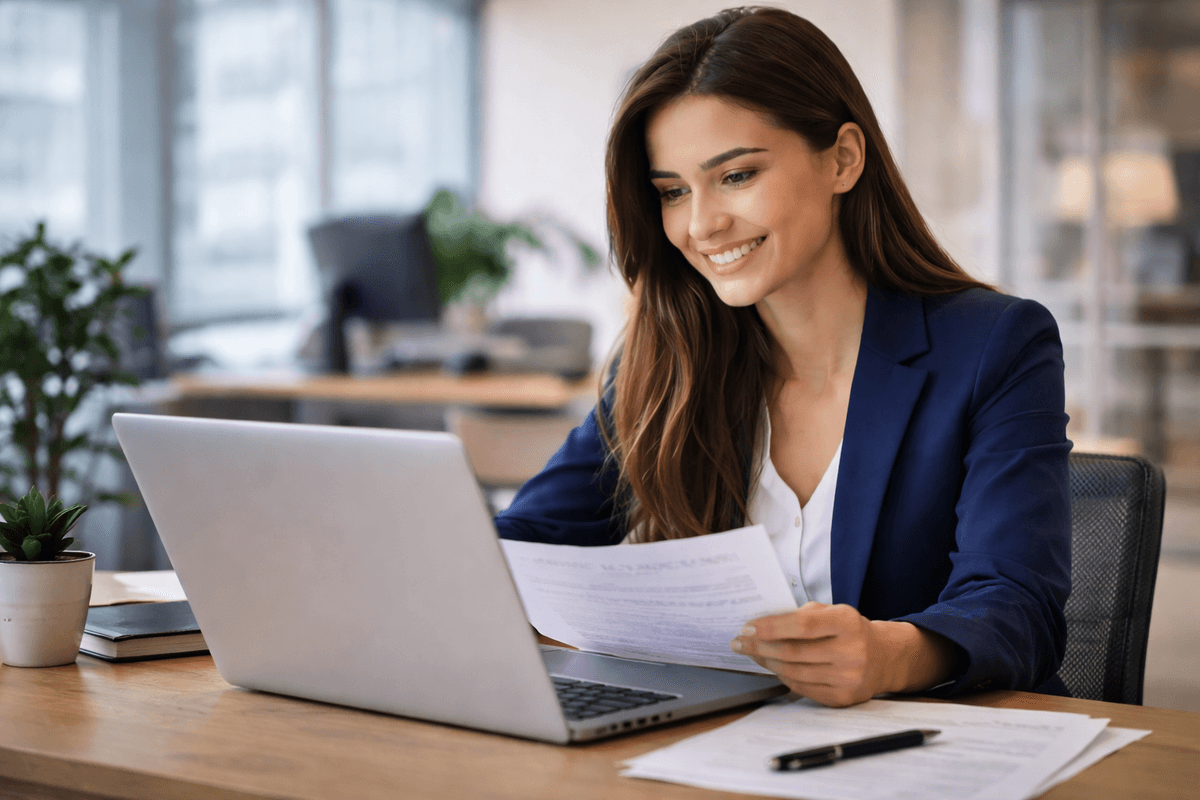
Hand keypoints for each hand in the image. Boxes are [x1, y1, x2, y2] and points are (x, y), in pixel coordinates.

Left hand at [730, 602, 888, 706]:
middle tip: (739, 642)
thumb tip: (760, 625)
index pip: (801, 625)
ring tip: (751, 653)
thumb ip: (800, 615)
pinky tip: (772, 666)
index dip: (770, 627)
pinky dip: (782, 676)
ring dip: (766, 662)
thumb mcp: (831, 612)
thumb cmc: (848, 630)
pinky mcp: (842, 698)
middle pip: (793, 652)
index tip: (747, 627)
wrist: (882, 657)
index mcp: (847, 622)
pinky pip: (801, 688)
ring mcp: (848, 678)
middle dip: (759, 646)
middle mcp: (851, 652)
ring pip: (793, 672)